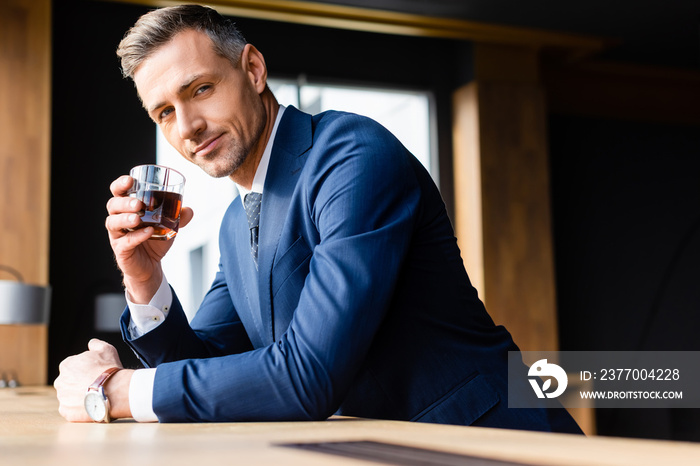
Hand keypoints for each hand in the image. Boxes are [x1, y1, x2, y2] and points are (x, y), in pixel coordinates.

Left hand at [54, 339, 132, 421]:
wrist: (113, 391)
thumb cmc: (109, 369)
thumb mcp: (106, 349)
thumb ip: (95, 344)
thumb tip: (91, 343)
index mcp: (66, 365)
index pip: (72, 367)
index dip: (84, 370)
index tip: (94, 373)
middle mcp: (60, 381)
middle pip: (68, 382)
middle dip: (79, 383)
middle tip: (94, 385)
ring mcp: (62, 398)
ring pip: (69, 396)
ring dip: (79, 396)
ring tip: (94, 396)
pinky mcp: (66, 411)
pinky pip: (70, 410)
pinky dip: (78, 408)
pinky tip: (90, 404)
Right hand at [105, 175, 193, 301]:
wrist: (151, 266)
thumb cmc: (154, 241)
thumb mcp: (168, 226)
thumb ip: (178, 217)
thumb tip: (188, 209)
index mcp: (127, 209)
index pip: (118, 192)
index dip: (120, 185)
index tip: (131, 180)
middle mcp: (118, 219)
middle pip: (112, 205)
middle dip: (124, 202)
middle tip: (138, 203)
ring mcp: (117, 235)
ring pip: (113, 222)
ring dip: (125, 218)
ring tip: (138, 217)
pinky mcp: (121, 250)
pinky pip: (125, 242)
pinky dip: (136, 236)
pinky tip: (148, 232)